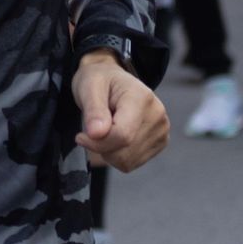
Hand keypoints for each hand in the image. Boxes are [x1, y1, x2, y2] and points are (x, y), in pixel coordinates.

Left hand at [71, 50, 168, 172]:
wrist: (112, 80)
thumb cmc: (99, 80)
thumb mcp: (89, 87)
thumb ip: (93, 110)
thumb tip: (96, 133)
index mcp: (142, 97)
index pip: (122, 135)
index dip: (97, 143)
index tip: (81, 137)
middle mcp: (157, 115)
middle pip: (124, 152)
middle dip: (101, 147)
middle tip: (93, 129)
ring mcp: (161, 130)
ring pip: (127, 161)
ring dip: (108, 152)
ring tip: (106, 129)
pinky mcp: (160, 143)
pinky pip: (132, 163)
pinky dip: (117, 155)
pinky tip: (115, 137)